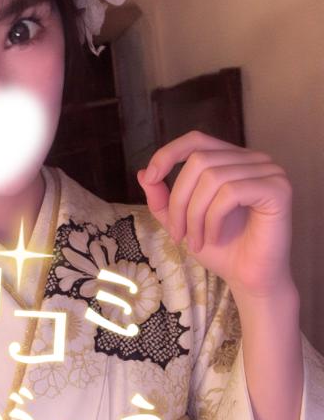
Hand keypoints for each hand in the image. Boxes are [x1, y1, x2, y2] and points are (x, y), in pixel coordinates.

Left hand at [137, 130, 295, 298]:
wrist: (249, 278)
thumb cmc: (221, 249)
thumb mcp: (181, 221)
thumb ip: (162, 199)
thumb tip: (142, 173)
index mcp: (231, 160)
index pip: (196, 140)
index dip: (168, 154)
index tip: (150, 178)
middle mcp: (253, 159)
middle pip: (199, 160)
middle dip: (179, 200)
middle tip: (178, 234)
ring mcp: (269, 171)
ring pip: (212, 177)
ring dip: (195, 216)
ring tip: (196, 242)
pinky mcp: (278, 189)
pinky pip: (231, 192)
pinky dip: (214, 219)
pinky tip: (214, 237)